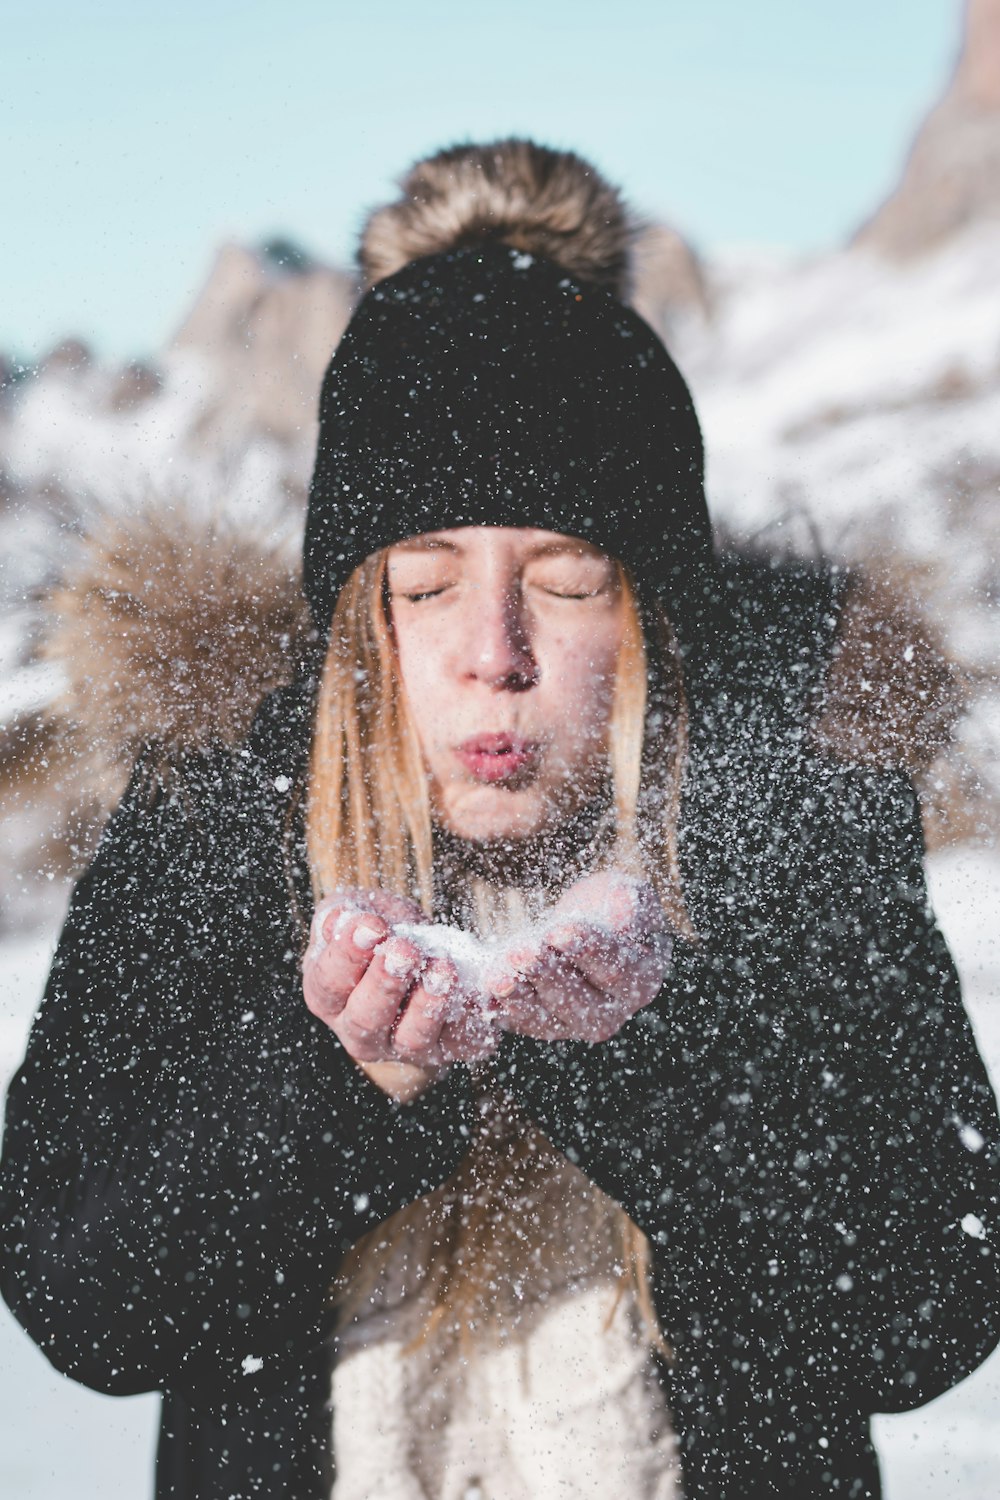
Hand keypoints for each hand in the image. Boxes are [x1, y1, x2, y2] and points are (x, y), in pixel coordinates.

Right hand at [302, 888, 495, 1069]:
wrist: (422, 955)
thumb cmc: (382, 930)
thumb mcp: (357, 913)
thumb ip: (344, 914)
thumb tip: (341, 920)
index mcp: (329, 997)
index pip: (330, 982)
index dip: (348, 955)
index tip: (371, 926)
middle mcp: (361, 1032)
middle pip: (367, 1019)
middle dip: (386, 984)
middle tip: (405, 951)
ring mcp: (404, 1046)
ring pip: (414, 1038)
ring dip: (430, 1005)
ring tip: (444, 970)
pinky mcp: (448, 1049)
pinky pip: (463, 1042)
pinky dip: (475, 1021)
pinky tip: (484, 994)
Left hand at [486, 872, 672, 1042]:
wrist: (582, 926)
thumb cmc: (610, 908)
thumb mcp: (629, 896)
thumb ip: (633, 906)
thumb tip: (625, 920)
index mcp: (641, 979)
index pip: (615, 968)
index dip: (587, 950)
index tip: (560, 931)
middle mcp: (611, 1011)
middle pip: (579, 1000)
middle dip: (547, 974)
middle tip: (523, 952)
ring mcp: (574, 1023)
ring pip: (547, 1018)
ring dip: (520, 995)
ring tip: (498, 974)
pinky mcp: (541, 1024)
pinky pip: (521, 1022)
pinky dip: (502, 1007)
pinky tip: (486, 989)